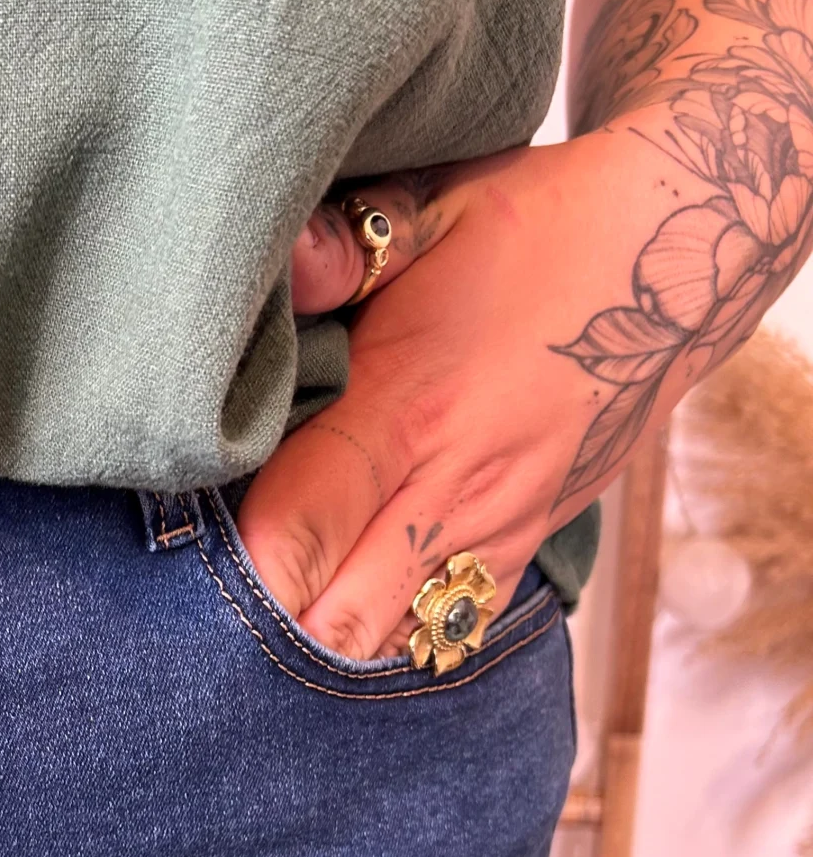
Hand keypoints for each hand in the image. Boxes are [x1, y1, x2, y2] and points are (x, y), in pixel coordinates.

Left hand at [244, 110, 795, 659]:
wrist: (674, 256)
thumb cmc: (530, 229)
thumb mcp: (434, 209)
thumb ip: (343, 248)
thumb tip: (277, 266)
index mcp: (409, 409)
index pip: (299, 532)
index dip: (236, 572)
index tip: (182, 575)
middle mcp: (454, 489)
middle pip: (339, 622)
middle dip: (267, 635)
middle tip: (204, 621)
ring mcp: (497, 529)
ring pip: (396, 644)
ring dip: (325, 647)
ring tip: (267, 625)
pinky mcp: (524, 545)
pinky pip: (449, 632)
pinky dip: (390, 641)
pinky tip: (344, 616)